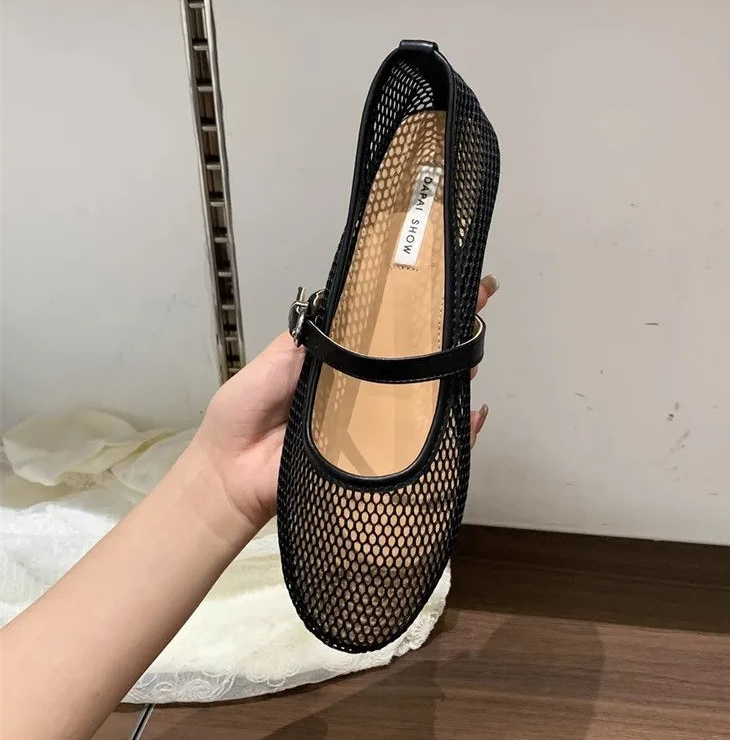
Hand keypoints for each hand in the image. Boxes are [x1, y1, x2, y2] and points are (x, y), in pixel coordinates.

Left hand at [192, 274, 498, 529]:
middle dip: (446, 333)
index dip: (412, 305)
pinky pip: (421, 448)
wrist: (231, 474)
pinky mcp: (377, 460)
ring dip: (454, 375)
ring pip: (423, 398)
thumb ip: (307, 338)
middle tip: (475, 308)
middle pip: (412, 360)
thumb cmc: (245, 413)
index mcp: (339, 361)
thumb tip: (341, 302)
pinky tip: (472, 415)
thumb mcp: (274, 361)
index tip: (444, 276)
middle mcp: (361, 390)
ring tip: (474, 354)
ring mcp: (372, 425)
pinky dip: (454, 434)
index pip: (383, 329)